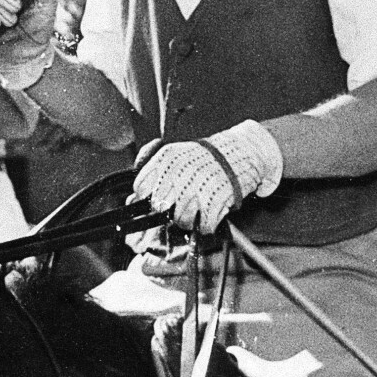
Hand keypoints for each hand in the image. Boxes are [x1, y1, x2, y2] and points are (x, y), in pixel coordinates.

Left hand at [132, 121, 282, 232]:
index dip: (147, 196)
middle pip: (159, 206)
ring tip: (195, 209)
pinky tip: (208, 213)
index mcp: (168, 158)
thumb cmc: (206, 156)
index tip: (155, 197)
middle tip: (178, 204)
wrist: (241, 151)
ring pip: (180, 219)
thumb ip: (154, 169)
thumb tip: (135, 196)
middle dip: (167, 209)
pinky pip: (202, 226)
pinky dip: (205, 225)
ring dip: (187, 220)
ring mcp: (198, 188)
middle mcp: (180, 172)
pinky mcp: (215, 202)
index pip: (142, 187)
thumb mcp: (176, 152)